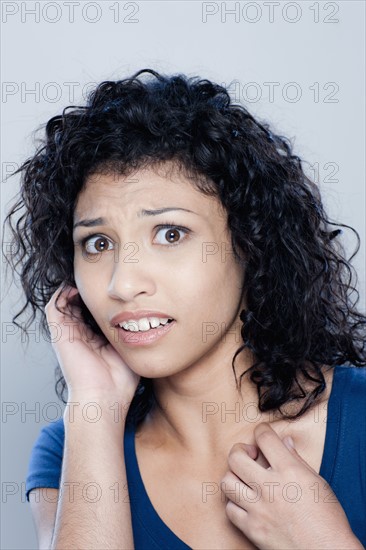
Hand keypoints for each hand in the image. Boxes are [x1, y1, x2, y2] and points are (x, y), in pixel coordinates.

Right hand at [45, 284, 139, 402]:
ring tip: (89, 279)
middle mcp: (78, 334)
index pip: (93, 311)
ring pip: (64, 301)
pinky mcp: (59, 333)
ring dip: (75, 288)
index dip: (102, 297)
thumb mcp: (130, 350)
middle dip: (88, 289)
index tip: (116, 287)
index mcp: (93, 338)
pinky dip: (63, 293)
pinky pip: (54, 305)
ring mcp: (67, 334)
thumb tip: (149, 319)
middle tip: (102, 277)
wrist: (104, 397)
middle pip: (78, 303)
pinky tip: (78, 287)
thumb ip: (134, 335)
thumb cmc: (120, 381)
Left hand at [221, 422, 361, 549]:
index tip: (262, 433)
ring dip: (233, 476)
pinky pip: (230, 509)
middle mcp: (270, 487)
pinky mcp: (252, 528)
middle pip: (236, 457)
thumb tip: (285, 442)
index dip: (261, 430)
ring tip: (244, 478)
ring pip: (227, 482)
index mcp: (289, 470)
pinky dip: (234, 503)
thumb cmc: (328, 520)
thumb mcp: (317, 482)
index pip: (264, 438)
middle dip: (240, 450)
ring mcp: (258, 508)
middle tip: (249, 455)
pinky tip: (245, 501)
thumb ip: (297, 459)